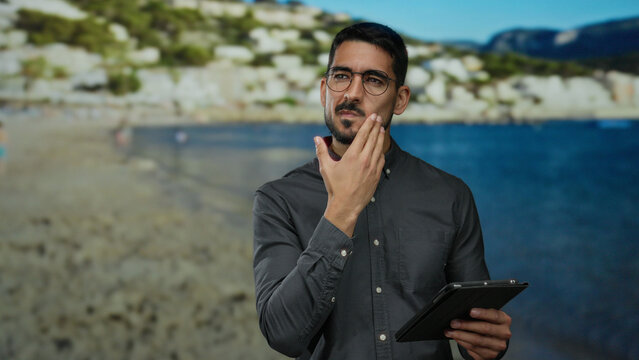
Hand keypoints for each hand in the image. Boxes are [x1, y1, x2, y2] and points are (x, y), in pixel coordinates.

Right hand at [315, 113, 385, 236]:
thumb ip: (321, 151)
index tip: (372, 116)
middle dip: (376, 127)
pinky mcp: (376, 175)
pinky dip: (381, 151)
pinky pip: (381, 159)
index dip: (369, 124)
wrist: (346, 205)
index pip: (363, 135)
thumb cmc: (335, 186)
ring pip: (379, 147)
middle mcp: (364, 160)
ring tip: (381, 129)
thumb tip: (316, 138)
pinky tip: (380, 147)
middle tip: (378, 118)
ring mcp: (372, 167)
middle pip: (373, 138)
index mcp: (352, 156)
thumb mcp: (325, 168)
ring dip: (380, 137)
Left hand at [445, 308, 511, 359]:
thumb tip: (461, 311)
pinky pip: (474, 349)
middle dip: (466, 325)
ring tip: (450, 331)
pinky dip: (462, 343)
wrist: (495, 340)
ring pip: (477, 341)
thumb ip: (479, 313)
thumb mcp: (488, 316)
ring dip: (461, 335)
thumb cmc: (489, 324)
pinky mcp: (490, 355)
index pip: (495, 315)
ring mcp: (498, 346)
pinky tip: (457, 338)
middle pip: (485, 329)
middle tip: (454, 323)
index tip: (470, 312)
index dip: (483, 313)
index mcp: (504, 320)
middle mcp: (504, 333)